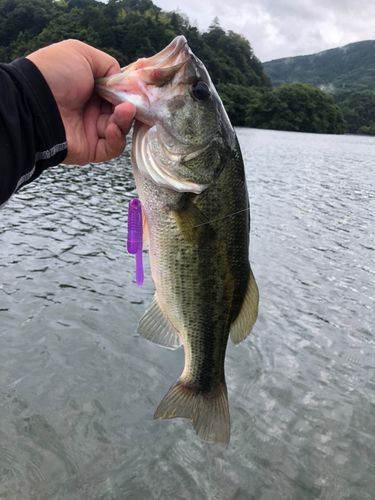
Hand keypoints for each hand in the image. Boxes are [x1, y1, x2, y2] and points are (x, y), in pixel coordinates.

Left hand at [27, 40, 134, 164]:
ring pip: (119, 130)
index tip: (139, 91)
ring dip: (125, 121)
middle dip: (130, 108)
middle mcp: (91, 110)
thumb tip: (123, 82)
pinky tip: (112, 127)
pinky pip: (111, 148)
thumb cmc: (55, 74)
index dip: (130, 93)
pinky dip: (116, 138)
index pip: (117, 94)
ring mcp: (90, 130)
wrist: (35, 102)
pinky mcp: (90, 150)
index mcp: (89, 88)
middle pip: (122, 113)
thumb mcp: (82, 54)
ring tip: (123, 112)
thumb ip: (108, 65)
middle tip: (131, 104)